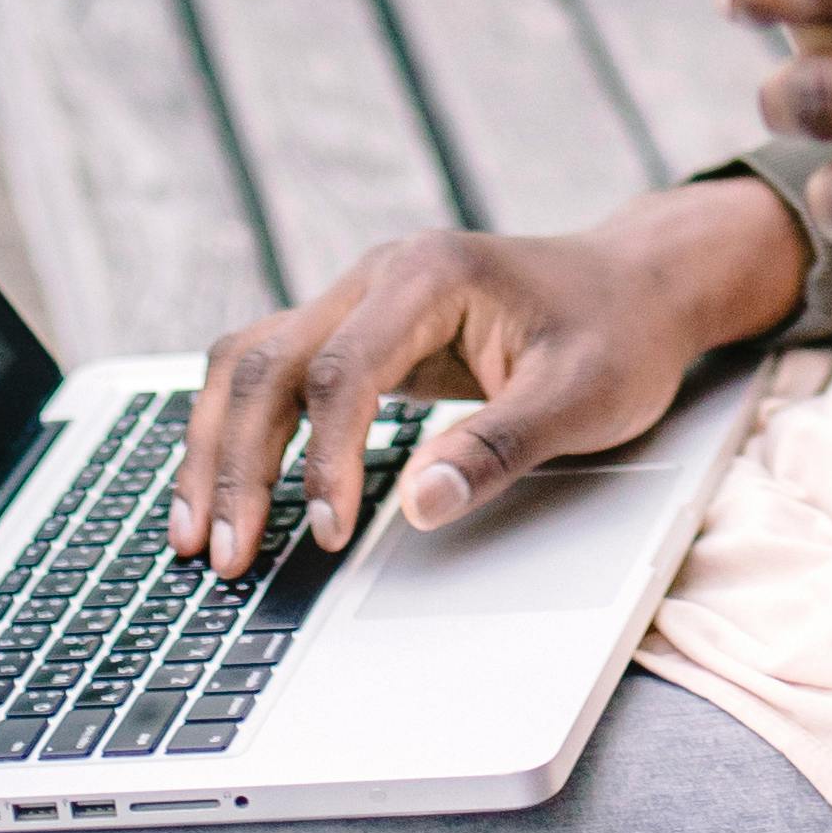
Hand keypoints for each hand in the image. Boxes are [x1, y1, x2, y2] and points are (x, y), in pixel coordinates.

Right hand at [170, 181, 805, 577]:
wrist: (636, 284)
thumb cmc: (617, 334)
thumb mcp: (583, 396)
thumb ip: (500, 446)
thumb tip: (419, 508)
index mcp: (430, 275)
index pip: (342, 371)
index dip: (325, 460)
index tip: (330, 535)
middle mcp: (377, 274)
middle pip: (269, 364)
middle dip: (236, 464)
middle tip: (226, 558)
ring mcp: (358, 298)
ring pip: (249, 363)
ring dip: (215, 446)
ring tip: (195, 535)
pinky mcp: (356, 331)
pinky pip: (271, 371)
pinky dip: (236, 429)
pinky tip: (223, 489)